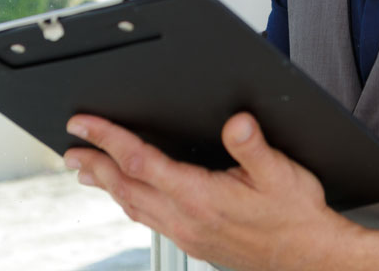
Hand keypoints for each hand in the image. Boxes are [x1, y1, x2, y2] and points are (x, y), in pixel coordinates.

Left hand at [63, 112, 357, 269]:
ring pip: (133, 206)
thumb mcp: (281, 172)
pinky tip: (130, 196)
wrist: (307, 256)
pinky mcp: (193, 242)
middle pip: (126, 187)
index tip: (85, 124)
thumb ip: (253, 145)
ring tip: (87, 170)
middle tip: (71, 148)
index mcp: (200, 196)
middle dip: (96, 163)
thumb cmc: (295, 216)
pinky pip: (148, 219)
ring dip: (107, 185)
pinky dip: (129, 201)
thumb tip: (236, 121)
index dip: (108, 139)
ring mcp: (186, 234)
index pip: (141, 161)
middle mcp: (185, 218)